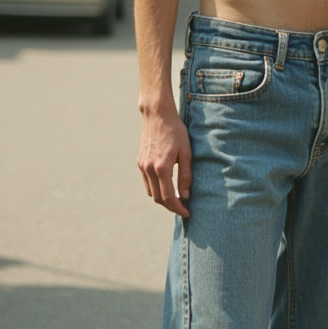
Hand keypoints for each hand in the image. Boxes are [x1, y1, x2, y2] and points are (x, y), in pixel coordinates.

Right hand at [137, 99, 191, 216]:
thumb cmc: (176, 132)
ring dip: (162, 199)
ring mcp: (142, 166)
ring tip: (176, 198)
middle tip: (183, 207)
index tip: (187, 213)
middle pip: (158, 199)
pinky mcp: (140, 162)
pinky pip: (146, 182)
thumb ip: (186, 175)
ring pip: (151, 192)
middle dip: (171, 206)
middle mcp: (149, 169)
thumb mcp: (187, 152)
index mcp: (162, 168)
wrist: (158, 115)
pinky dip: (155, 189)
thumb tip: (186, 196)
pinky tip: (166, 186)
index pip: (169, 197)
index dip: (178, 208)